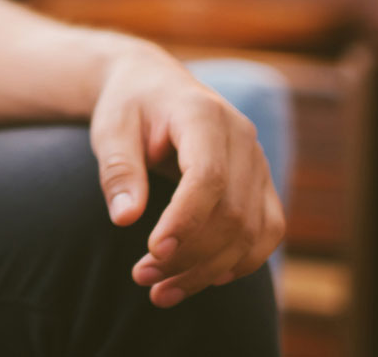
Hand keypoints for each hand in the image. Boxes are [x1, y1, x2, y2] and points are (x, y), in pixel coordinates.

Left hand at [89, 43, 285, 307]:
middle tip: (142, 277)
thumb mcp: (110, 128)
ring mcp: (258, 164)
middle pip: (233, 213)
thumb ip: (118, 169)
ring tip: (160, 291)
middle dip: (190, 255)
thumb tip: (125, 219)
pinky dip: (239, 263)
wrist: (154, 85)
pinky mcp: (262, 186)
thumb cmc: (129, 107)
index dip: (186, 220)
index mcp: (204, 115)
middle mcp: (243, 139)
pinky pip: (266, 233)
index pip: (209, 177)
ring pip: (253, 232)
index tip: (153, 252)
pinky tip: (201, 280)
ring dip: (210, 270)